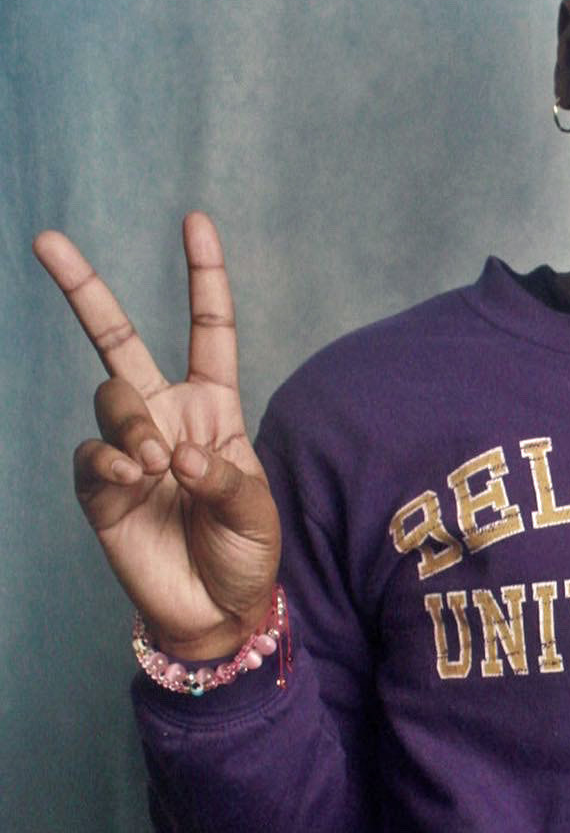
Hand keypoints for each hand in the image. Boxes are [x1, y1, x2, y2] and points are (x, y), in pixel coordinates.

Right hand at [34, 212, 280, 660]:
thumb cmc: (246, 557)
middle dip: (82, 288)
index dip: (204, 276)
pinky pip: (92, 454)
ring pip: (109, 399)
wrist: (217, 612)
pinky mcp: (101, 488)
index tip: (194, 220)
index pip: (209, 330)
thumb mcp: (258, 514)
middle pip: (117, 338)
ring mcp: (128, 448)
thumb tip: (177, 454)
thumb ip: (226, 480)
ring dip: (130, 424)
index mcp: (214, 408)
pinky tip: (135, 479)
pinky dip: (111, 460)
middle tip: (47, 240)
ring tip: (157, 467)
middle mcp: (165, 417)